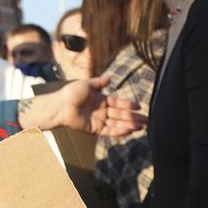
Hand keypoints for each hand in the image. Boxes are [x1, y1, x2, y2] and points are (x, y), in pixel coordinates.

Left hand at [19, 76, 146, 136]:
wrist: (60, 106)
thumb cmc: (71, 93)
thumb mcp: (87, 85)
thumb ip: (99, 82)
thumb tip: (110, 76)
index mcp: (100, 99)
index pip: (118, 102)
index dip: (128, 104)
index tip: (139, 106)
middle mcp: (102, 110)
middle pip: (120, 114)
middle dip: (133, 117)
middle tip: (147, 120)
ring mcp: (99, 120)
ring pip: (117, 123)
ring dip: (129, 125)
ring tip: (142, 126)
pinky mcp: (95, 129)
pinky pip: (110, 131)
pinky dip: (120, 131)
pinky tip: (129, 130)